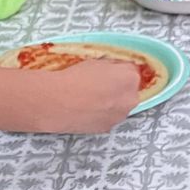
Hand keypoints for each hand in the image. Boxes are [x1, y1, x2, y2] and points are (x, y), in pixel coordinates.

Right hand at [3, 57, 141, 132]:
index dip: (119, 71)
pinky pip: (109, 117)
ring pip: (120, 106)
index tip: (109, 72)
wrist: (58, 102)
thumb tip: (115, 69)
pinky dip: (102, 114)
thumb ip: (112, 66)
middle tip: (100, 86)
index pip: (132, 71)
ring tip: (91, 100)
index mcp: (130, 78)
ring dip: (111, 102)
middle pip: (129, 90)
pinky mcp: (108, 128)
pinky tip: (87, 110)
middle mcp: (131, 99)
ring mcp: (121, 116)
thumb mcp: (97, 62)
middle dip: (119, 88)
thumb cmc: (75, 77)